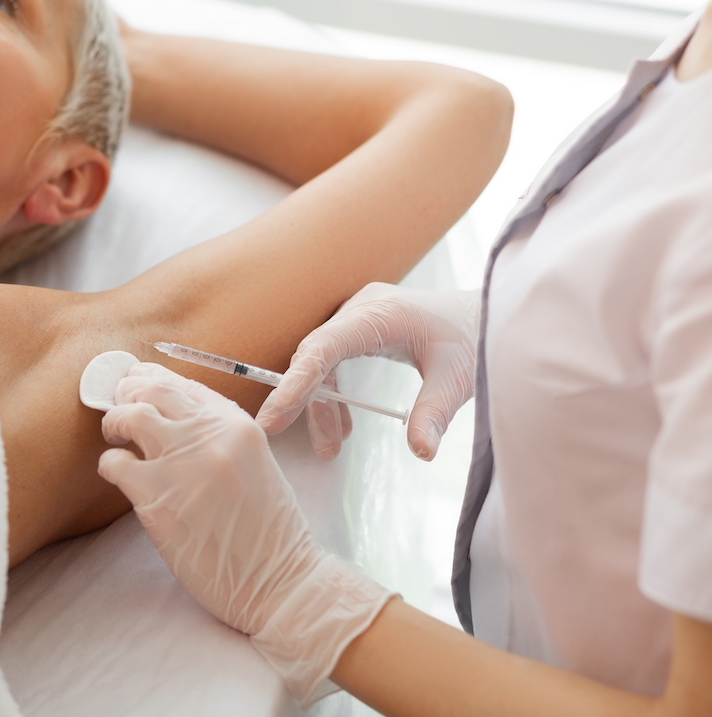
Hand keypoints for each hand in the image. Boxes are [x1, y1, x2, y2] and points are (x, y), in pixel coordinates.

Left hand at [99, 363, 392, 705]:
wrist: (280, 583)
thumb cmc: (271, 535)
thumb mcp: (258, 466)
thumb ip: (222, 439)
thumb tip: (176, 424)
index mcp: (239, 426)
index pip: (188, 385)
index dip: (156, 380)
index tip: (139, 383)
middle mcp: (210, 436)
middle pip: (154, 389)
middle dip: (129, 390)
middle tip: (117, 401)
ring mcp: (182, 463)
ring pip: (129, 415)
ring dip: (114, 420)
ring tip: (113, 434)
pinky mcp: (156, 497)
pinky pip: (115, 462)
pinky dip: (109, 463)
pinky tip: (116, 473)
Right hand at [256, 283, 479, 461]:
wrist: (488, 312)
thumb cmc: (474, 337)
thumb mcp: (458, 379)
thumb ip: (434, 414)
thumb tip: (420, 453)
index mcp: (381, 314)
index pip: (325, 346)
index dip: (297, 380)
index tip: (276, 413)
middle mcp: (362, 310)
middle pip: (315, 355)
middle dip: (298, 398)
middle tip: (274, 431)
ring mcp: (359, 317)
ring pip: (320, 362)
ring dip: (320, 405)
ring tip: (329, 449)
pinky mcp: (361, 328)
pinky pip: (333, 361)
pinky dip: (333, 395)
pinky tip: (342, 428)